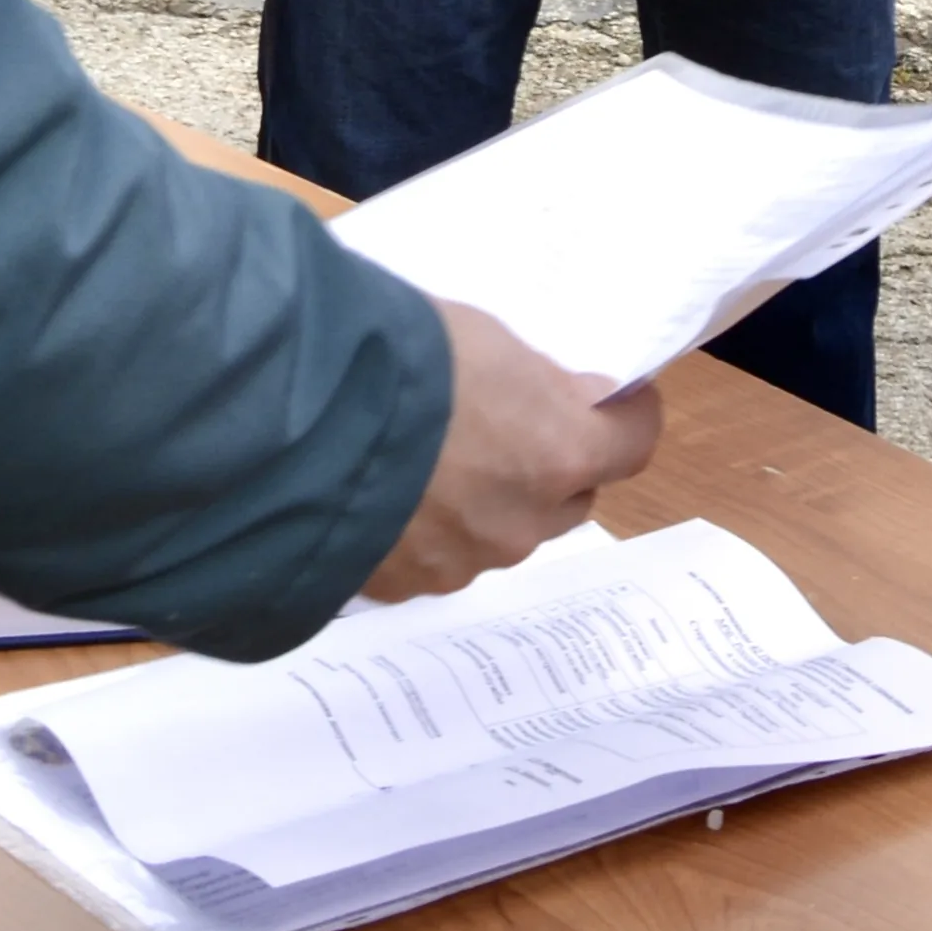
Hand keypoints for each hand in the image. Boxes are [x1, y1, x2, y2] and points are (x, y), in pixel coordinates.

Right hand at [360, 299, 658, 601]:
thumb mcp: (489, 343)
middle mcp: (526, 522)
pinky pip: (436, 558)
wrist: (297, 427)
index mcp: (562, 454)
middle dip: (552, 468)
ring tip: (428, 460)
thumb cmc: (404, 361)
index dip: (626, 418)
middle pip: (569, 499)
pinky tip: (385, 494)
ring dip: (484, 504)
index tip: (611, 400)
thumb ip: (543, 385)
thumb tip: (577, 402)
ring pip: (500, 533)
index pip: (634, 443)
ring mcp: (465, 562)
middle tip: (510, 427)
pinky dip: (424, 531)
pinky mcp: (406, 587)